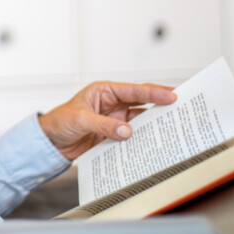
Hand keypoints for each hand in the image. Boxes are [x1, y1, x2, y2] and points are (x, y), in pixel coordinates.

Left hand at [38, 81, 176, 160]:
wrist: (50, 142)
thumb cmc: (59, 122)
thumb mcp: (80, 120)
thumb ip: (104, 125)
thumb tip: (127, 131)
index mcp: (104, 91)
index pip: (133, 90)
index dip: (154, 93)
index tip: (172, 96)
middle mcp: (112, 103)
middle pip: (142, 103)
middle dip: (161, 104)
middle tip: (183, 107)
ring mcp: (114, 120)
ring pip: (140, 120)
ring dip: (154, 124)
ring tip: (174, 127)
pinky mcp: (113, 135)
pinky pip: (132, 136)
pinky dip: (143, 139)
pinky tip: (154, 142)